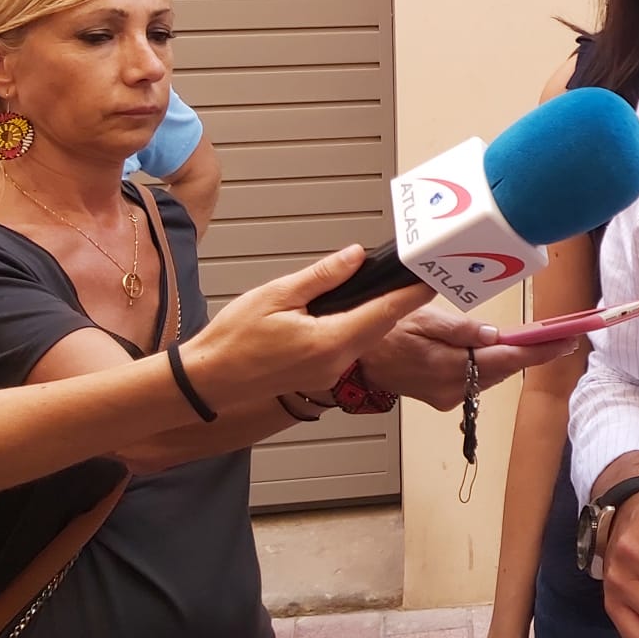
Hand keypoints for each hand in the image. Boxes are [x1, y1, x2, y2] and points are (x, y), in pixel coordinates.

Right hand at [183, 247, 434, 410]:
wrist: (207, 381)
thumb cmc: (233, 339)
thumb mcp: (278, 295)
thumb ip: (323, 276)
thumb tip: (356, 256)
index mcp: (330, 340)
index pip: (386, 312)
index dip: (412, 293)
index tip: (432, 275)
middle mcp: (337, 360)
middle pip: (382, 324)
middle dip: (401, 300)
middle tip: (418, 273)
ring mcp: (330, 370)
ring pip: (368, 336)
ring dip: (382, 312)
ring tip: (395, 285)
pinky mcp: (321, 372)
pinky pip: (351, 344)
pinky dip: (361, 325)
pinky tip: (360, 308)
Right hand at [357, 304, 575, 410]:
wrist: (353, 358)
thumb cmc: (385, 330)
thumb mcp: (421, 318)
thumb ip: (459, 329)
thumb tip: (494, 335)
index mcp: (447, 366)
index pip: (505, 360)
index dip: (539, 352)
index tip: (566, 342)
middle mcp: (450, 388)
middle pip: (503, 371)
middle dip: (533, 354)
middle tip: (563, 337)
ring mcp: (446, 397)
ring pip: (491, 376)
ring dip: (515, 360)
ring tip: (542, 342)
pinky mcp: (442, 397)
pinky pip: (476, 380)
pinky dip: (493, 366)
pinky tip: (503, 352)